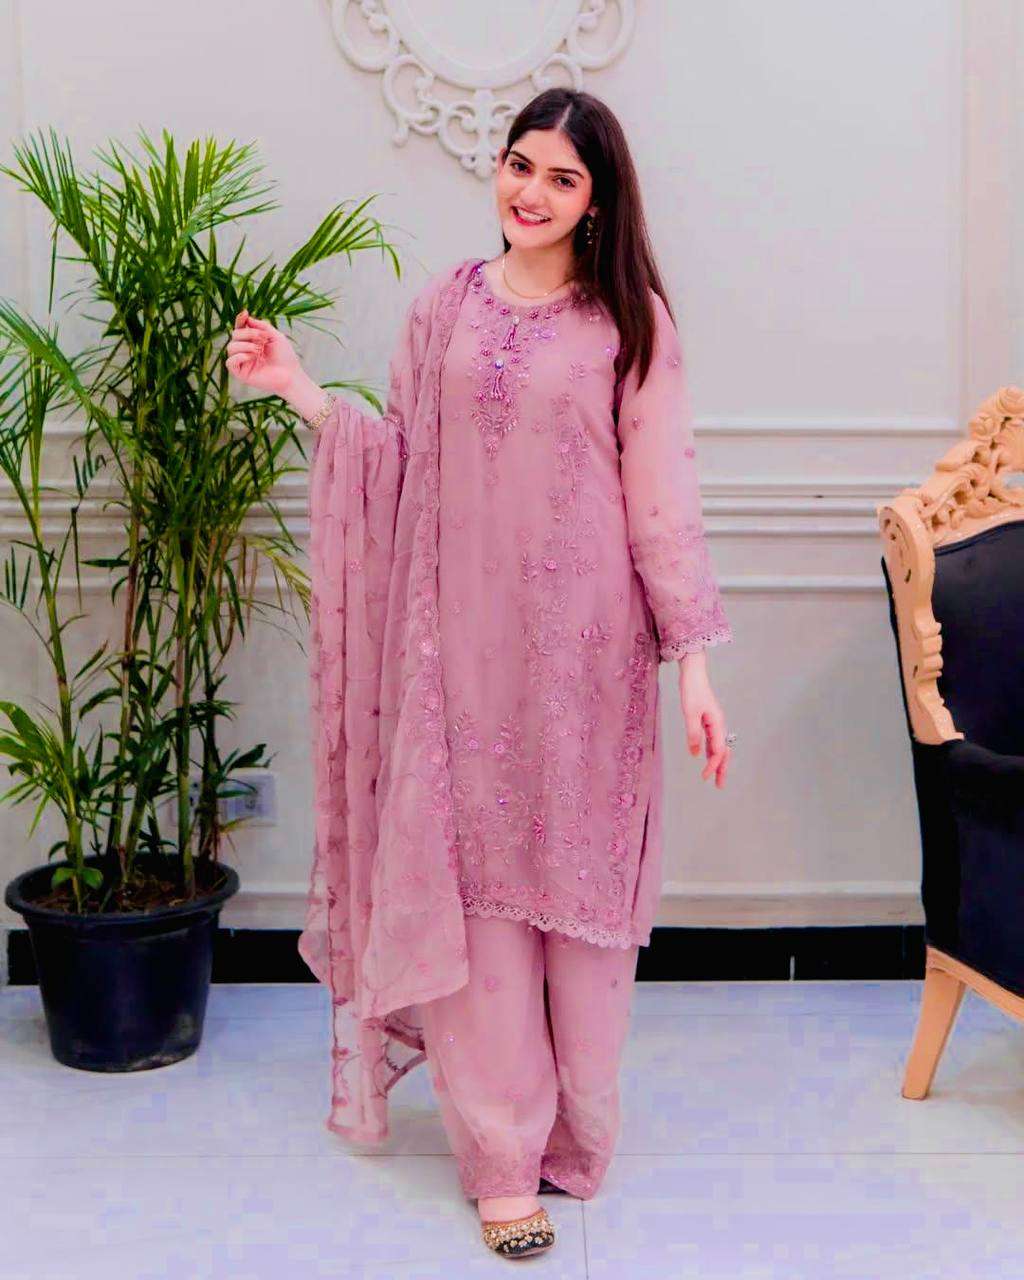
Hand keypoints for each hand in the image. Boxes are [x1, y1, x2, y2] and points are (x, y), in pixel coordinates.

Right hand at [225, 309, 302, 397]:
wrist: (291, 375)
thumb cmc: (285, 357)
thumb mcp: (275, 336)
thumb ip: (261, 326)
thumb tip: (246, 318)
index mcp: (252, 341)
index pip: (240, 329)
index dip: (240, 320)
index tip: (245, 313)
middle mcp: (245, 351)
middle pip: (234, 335)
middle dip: (248, 333)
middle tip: (263, 339)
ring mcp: (242, 363)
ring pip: (230, 347)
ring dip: (245, 345)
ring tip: (259, 349)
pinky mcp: (241, 374)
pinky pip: (230, 362)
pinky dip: (239, 356)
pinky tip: (252, 357)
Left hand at [678, 651, 730, 787]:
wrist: (693, 674)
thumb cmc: (692, 691)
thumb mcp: (690, 713)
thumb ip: (693, 733)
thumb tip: (695, 754)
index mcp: (717, 724)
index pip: (718, 750)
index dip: (713, 765)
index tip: (704, 776)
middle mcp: (719, 725)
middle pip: (723, 751)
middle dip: (722, 769)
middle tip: (720, 786)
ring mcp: (714, 723)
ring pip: (719, 747)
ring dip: (717, 762)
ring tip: (714, 777)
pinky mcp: (708, 720)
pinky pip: (712, 740)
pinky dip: (710, 751)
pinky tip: (704, 758)